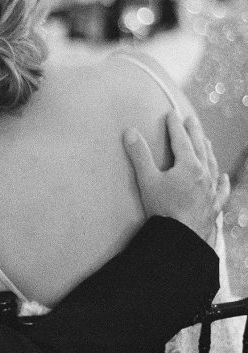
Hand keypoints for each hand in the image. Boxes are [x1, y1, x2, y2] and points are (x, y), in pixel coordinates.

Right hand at [123, 111, 229, 243]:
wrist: (181, 238)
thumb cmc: (163, 210)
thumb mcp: (147, 181)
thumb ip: (139, 155)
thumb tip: (130, 132)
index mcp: (188, 166)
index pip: (181, 139)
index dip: (175, 125)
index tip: (172, 113)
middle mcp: (204, 174)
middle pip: (200, 147)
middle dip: (194, 132)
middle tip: (191, 119)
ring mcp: (211, 191)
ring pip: (212, 164)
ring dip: (208, 150)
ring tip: (206, 140)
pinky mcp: (214, 206)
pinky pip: (221, 190)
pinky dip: (222, 181)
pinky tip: (222, 176)